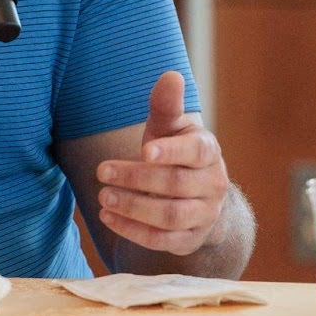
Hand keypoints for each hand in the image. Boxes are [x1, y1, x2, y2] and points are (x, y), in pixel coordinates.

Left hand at [96, 71, 229, 255]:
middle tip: (102, 172)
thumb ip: (166, 105)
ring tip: (103, 197)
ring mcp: (205, 215)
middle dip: (136, 178)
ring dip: (134, 207)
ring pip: (171, 216)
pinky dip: (134, 231)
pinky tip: (108, 217)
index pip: (196, 151)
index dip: (171, 151)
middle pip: (176, 184)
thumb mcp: (169, 127)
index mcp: (208, 151)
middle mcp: (213, 184)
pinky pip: (163, 241)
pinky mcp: (190, 240)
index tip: (144, 150)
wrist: (195, 195)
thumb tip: (171, 75)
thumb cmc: (173, 152)